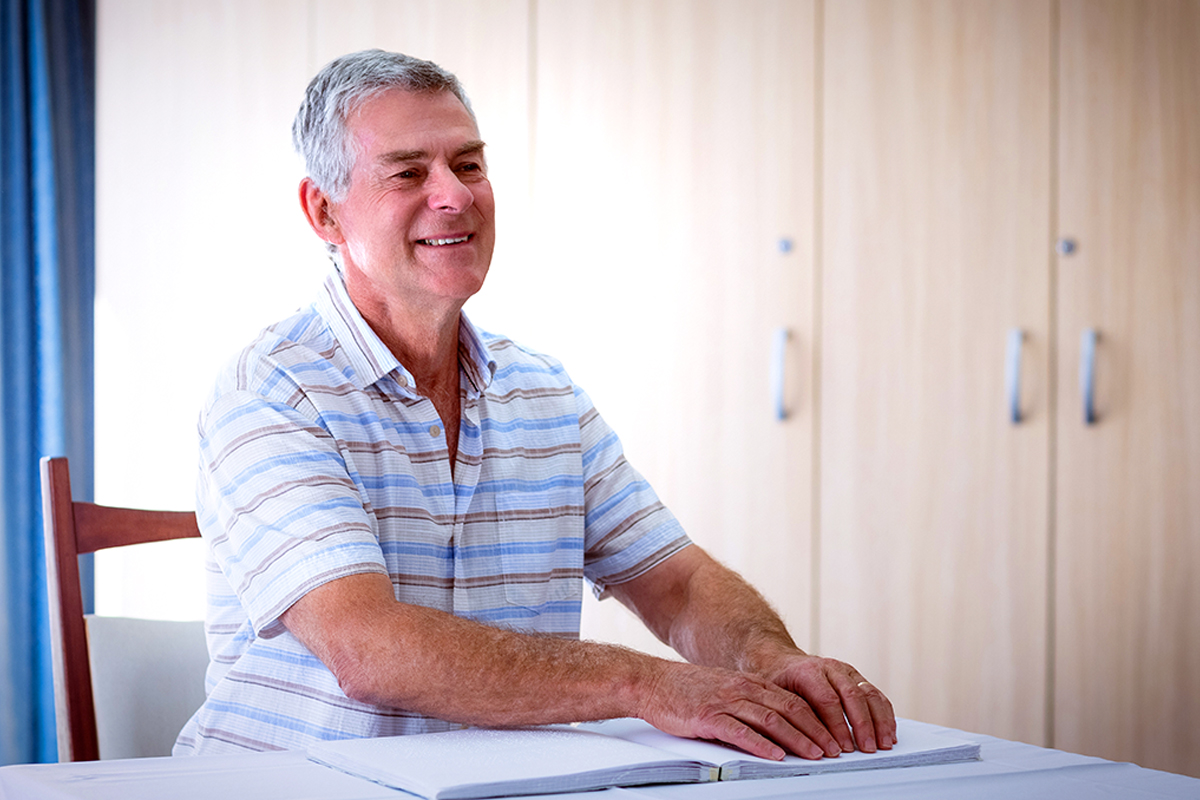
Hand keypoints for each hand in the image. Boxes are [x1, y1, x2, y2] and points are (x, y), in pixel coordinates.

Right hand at [637, 660, 844, 760]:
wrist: (651, 682)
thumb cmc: (686, 691)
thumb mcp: (724, 691)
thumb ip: (749, 705)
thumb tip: (776, 728)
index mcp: (749, 683)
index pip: (793, 701)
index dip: (817, 720)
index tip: (833, 736)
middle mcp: (742, 689)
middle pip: (789, 710)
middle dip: (816, 731)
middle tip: (834, 749)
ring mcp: (726, 701)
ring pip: (770, 720)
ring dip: (797, 739)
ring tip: (815, 754)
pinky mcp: (708, 715)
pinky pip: (740, 731)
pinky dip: (761, 744)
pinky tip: (775, 755)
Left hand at [756, 651, 895, 753]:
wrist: (781, 660)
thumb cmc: (777, 682)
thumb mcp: (774, 696)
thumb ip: (791, 716)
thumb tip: (804, 744)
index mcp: (807, 671)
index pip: (827, 700)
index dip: (837, 726)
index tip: (842, 748)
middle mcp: (829, 668)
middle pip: (852, 695)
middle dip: (862, 725)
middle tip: (867, 749)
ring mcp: (845, 671)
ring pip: (868, 693)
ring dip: (879, 720)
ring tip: (884, 744)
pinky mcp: (856, 677)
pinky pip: (875, 694)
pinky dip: (885, 714)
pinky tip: (889, 732)